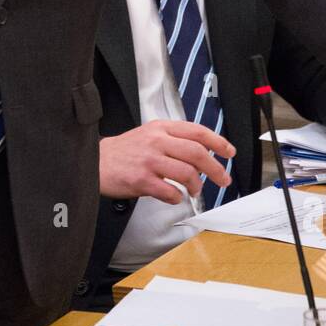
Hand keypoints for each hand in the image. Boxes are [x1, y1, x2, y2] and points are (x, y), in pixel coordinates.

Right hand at [99, 120, 235, 203]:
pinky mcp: (142, 180)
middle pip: (197, 153)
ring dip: (196, 186)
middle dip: (216, 169)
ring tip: (194, 190)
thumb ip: (174, 140)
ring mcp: (149, 161)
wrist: (95, 162)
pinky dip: (177, 197)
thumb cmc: (124, 152)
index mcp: (161, 128)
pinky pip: (170, 192)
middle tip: (223, 179)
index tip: (229, 153)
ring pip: (187, 174)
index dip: (218, 143)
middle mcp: (157, 141)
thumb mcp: (150, 135)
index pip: (197, 132)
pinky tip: (174, 196)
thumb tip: (202, 153)